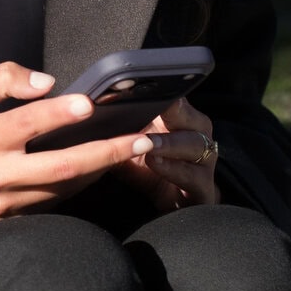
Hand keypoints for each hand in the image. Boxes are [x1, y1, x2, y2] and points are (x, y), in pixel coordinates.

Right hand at [0, 63, 158, 235]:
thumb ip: (2, 80)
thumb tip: (47, 83)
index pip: (27, 124)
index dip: (59, 113)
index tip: (89, 103)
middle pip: (61, 167)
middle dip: (106, 153)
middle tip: (141, 139)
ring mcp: (6, 202)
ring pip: (64, 188)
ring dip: (101, 170)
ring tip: (133, 152)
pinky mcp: (11, 219)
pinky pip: (54, 202)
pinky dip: (80, 185)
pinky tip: (102, 168)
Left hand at [115, 94, 219, 211]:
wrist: (171, 207)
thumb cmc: (148, 170)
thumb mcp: (129, 146)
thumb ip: (119, 129)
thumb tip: (86, 110)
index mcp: (183, 122)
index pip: (179, 100)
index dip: (168, 92)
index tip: (153, 83)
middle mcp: (199, 138)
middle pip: (196, 119)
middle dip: (176, 113)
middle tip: (157, 107)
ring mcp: (204, 164)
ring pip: (196, 146)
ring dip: (171, 143)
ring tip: (150, 144)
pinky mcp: (203, 191)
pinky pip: (194, 178)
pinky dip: (175, 170)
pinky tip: (156, 163)